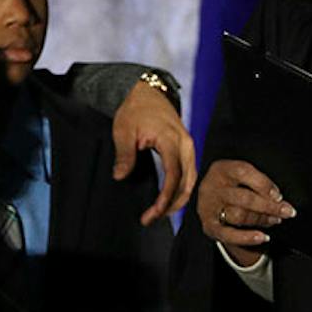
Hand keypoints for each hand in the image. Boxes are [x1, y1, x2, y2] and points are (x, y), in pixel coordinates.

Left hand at [112, 79, 197, 222]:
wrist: (148, 92)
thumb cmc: (135, 109)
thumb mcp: (123, 130)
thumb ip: (124, 154)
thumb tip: (120, 176)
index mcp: (171, 140)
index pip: (173, 175)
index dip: (165, 197)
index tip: (154, 212)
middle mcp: (186, 145)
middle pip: (186, 182)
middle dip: (171, 204)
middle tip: (151, 219)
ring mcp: (188, 147)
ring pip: (191, 180)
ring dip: (178, 200)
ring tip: (159, 214)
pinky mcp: (186, 149)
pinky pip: (189, 174)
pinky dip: (181, 189)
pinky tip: (170, 200)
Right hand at [198, 158, 293, 266]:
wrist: (209, 199)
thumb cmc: (232, 185)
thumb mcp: (241, 176)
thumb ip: (258, 183)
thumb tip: (280, 202)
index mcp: (221, 169)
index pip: (242, 172)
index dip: (263, 184)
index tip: (278, 195)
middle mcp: (212, 187)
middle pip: (244, 198)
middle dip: (269, 206)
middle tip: (288, 211)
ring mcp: (208, 207)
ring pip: (239, 216)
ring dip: (262, 220)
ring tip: (275, 219)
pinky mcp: (208, 225)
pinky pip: (228, 235)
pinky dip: (247, 238)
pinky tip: (263, 237)